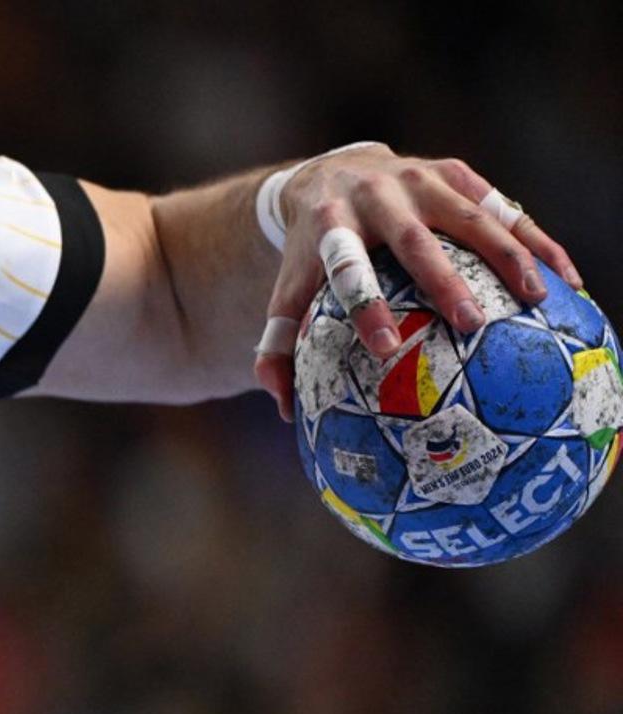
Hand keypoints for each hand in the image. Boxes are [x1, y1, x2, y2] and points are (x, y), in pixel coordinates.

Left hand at [253, 144, 581, 421]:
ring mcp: (419, 178)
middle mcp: (375, 194)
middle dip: (442, 278)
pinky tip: (566, 281)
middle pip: (411, 238)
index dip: (364, 305)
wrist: (331, 172)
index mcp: (329, 224)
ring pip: (468, 216)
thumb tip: (282, 411)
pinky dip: (535, 241)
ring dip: (506, 254)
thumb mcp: (289, 290)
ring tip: (539, 299)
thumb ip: (279, 348)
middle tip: (471, 323)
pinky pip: (501, 206)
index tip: (384, 349)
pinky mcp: (454, 172)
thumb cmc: (312, 252)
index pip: (346, 267)